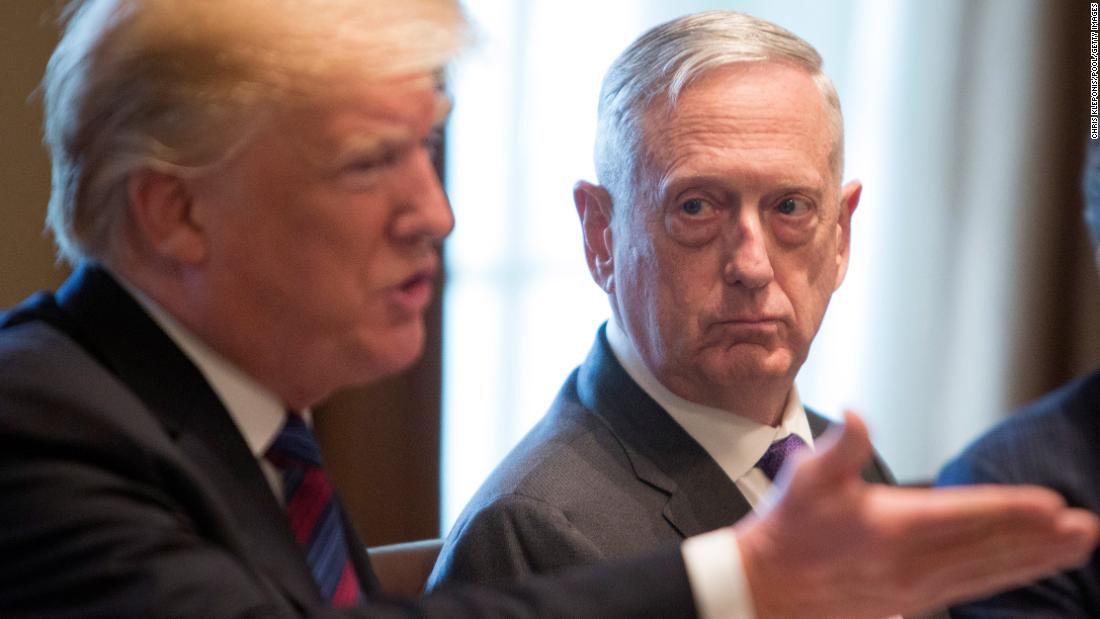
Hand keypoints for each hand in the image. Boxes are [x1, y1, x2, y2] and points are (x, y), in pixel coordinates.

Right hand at [735, 411, 1098, 618]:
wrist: (766, 588)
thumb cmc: (788, 529)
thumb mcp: (807, 478)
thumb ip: (840, 446)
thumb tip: (855, 413)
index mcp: (891, 526)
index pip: (964, 515)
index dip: (1011, 509)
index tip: (1053, 504)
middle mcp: (910, 562)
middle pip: (989, 548)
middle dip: (1042, 538)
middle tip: (1087, 528)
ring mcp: (913, 589)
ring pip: (987, 573)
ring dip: (1035, 560)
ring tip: (1076, 548)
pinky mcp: (909, 604)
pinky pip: (970, 589)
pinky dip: (1005, 578)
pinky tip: (1026, 570)